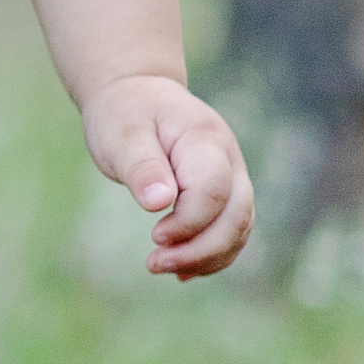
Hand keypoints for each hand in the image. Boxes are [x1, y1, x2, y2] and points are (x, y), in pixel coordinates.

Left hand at [79, 74, 253, 280]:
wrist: (137, 93)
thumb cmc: (125, 113)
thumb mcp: (122, 133)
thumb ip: (141, 166)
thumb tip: (159, 203)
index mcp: (204, 139)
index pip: (213, 190)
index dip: (188, 222)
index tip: (154, 236)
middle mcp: (229, 158)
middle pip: (236, 214)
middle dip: (201, 249)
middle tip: (154, 263)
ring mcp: (233, 175)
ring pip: (240, 227)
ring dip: (207, 257)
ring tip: (162, 267)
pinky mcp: (225, 192)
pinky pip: (232, 230)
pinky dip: (212, 255)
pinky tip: (182, 271)